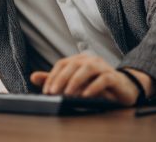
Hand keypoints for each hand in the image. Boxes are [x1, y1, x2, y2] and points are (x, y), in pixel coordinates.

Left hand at [30, 54, 153, 105]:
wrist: (123, 88)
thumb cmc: (95, 84)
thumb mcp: (73, 83)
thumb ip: (54, 79)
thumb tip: (33, 77)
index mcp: (79, 59)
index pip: (62, 64)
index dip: (52, 76)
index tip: (46, 91)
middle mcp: (90, 60)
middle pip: (73, 65)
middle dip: (61, 79)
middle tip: (53, 92)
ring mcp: (103, 66)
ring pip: (88, 69)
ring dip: (76, 81)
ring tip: (68, 93)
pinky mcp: (114, 77)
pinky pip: (103, 79)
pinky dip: (93, 87)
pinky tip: (86, 95)